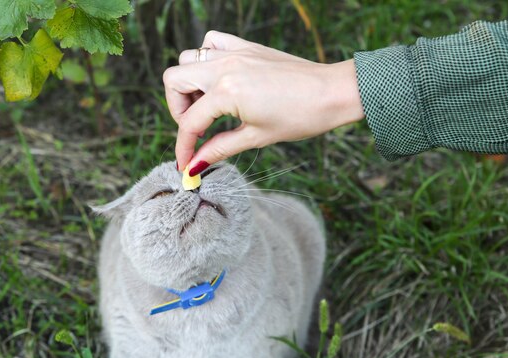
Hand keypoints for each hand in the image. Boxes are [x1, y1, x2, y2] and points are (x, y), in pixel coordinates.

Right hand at [163, 30, 364, 174]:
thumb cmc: (301, 117)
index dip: (183, 147)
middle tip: (196, 128)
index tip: (185, 164)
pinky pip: (211, 42)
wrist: (333, 93)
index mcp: (226, 92)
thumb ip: (219, 149)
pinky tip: (217, 78)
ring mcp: (235, 52)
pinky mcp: (245, 47)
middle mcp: (225, 67)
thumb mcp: (256, 137)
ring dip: (189, 84)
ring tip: (206, 105)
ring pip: (188, 58)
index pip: (190, 122)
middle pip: (174, 81)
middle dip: (178, 110)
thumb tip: (195, 165)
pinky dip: (205, 58)